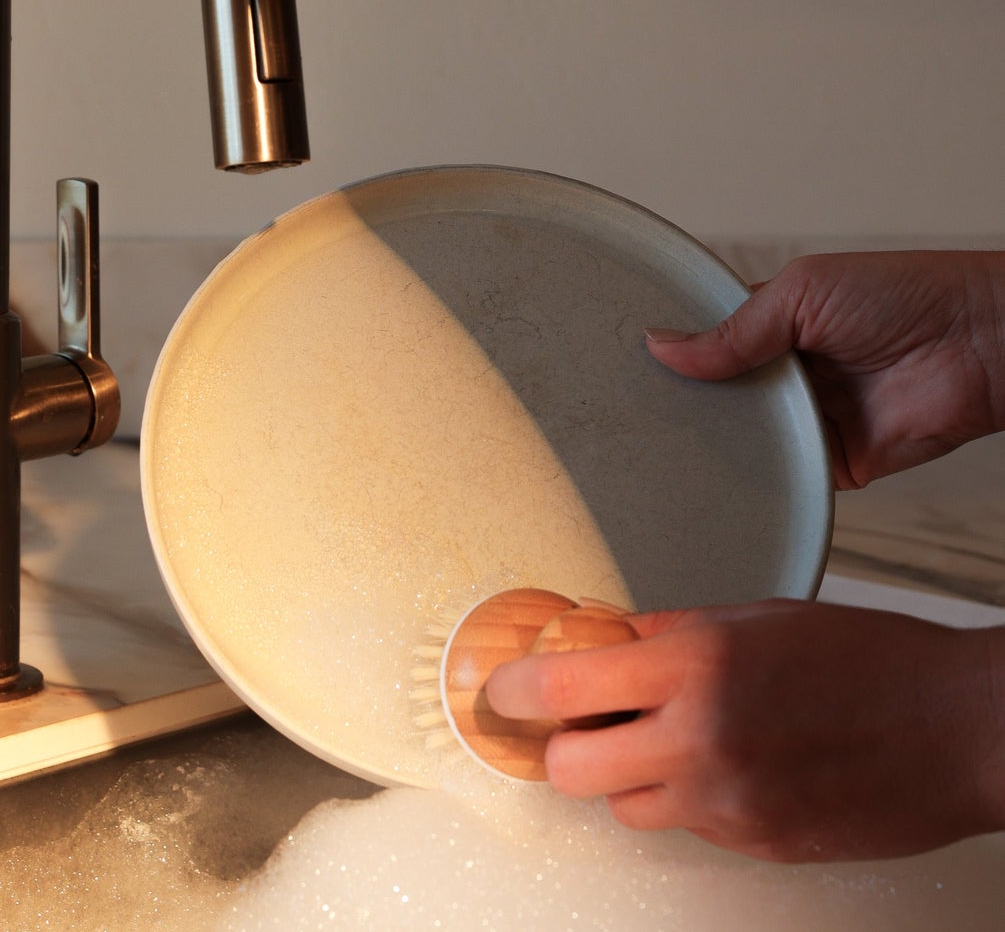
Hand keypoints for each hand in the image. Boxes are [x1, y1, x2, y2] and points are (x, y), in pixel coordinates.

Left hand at [486, 599, 1004, 861]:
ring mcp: (729, 802)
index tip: (505, 688)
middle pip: (571, 769)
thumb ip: (664, 632)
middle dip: (564, 746)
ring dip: (627, 777)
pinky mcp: (758, 844)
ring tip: (667, 738)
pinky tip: (724, 764)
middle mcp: (701, 738)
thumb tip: (597, 637)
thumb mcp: (750, 617)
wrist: (955, 726)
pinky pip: (687, 828)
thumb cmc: (863, 658)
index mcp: (693, 663)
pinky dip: (686, 800)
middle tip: (578, 723)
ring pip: (625, 808)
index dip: (518, 688)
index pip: (562, 684)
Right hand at [646, 251, 1004, 487]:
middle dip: (688, 399)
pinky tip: (720, 472)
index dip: (675, 350)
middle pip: (720, 392)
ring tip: (666, 441)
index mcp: (775, 322)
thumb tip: (665, 346)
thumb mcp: (803, 293)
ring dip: (719, 439)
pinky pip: (785, 473)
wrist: (981, 343)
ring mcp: (810, 416)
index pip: (709, 339)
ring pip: (746, 436)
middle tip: (638, 407)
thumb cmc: (908, 295)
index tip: (631, 362)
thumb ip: (735, 328)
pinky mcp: (834, 460)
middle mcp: (788, 371)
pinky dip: (759, 475)